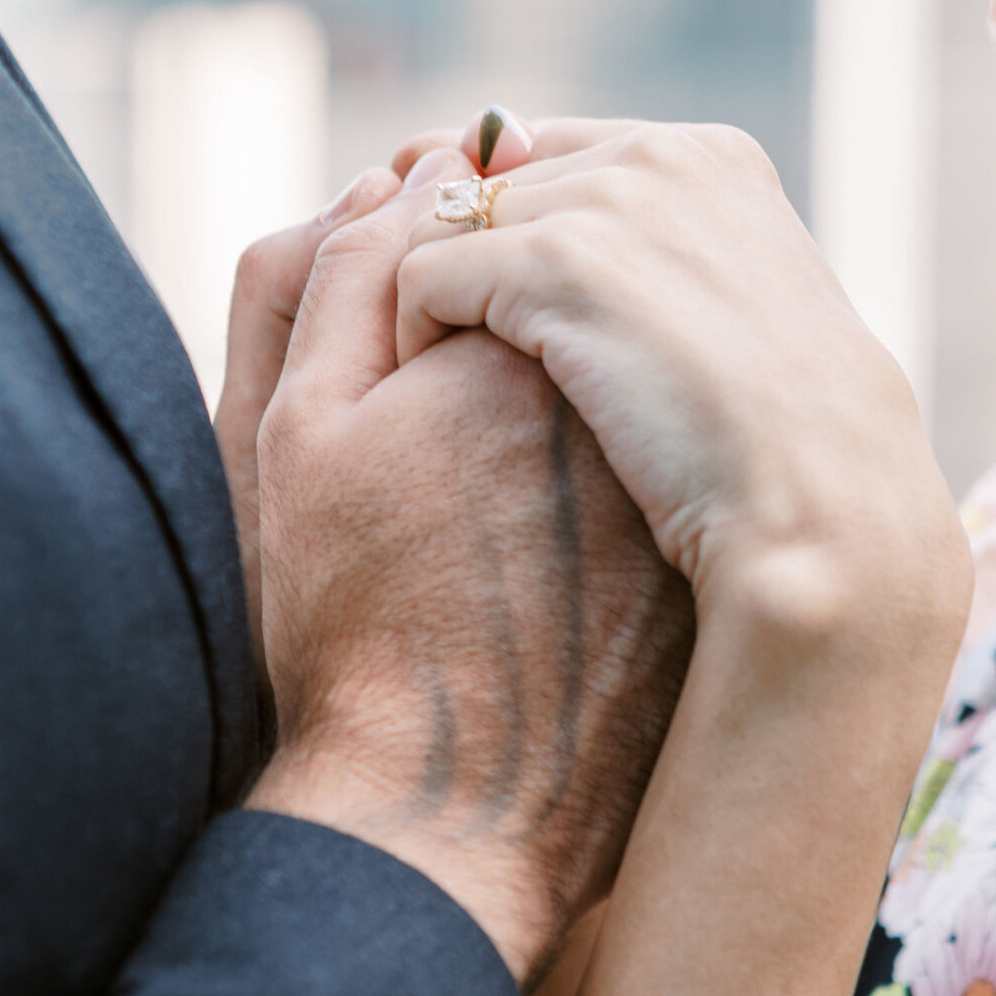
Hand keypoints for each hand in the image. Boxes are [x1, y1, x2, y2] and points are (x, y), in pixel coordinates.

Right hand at [247, 161, 693, 985]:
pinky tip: (537, 579)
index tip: (392, 376)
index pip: (497, 244)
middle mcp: (630, 397)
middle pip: (572, 314)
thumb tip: (397, 184)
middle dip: (504, 351)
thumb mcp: (289, 435)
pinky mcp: (706, 554)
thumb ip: (328, 276)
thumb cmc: (346, 630)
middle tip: (431, 469)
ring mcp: (682, 477)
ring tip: (479, 535)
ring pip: (613, 399)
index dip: (425, 295)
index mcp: (523, 345)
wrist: (452, 811)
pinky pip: (653, 479)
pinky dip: (600, 498)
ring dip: (560, 419)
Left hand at [393, 115, 966, 654]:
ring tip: (426, 387)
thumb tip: (561, 262)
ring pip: (443, 224)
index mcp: (711, 161)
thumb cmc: (777, 457)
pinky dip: (412, 338)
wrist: (818, 507)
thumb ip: (659, 274)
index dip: (498, 231)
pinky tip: (431, 407)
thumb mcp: (733, 332)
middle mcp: (661, 157)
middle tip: (428, 349)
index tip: (475, 308)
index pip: (553, 154)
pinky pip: (424, 275)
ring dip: (422, 304)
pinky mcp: (560, 260)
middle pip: (487, 180)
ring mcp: (612, 202)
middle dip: (449, 258)